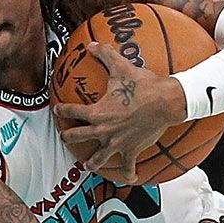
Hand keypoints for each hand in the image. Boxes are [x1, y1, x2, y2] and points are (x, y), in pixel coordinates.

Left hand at [53, 41, 185, 182]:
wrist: (165, 102)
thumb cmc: (143, 85)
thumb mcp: (121, 67)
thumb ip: (105, 55)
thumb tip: (92, 44)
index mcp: (96, 112)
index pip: (71, 111)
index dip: (62, 110)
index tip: (57, 109)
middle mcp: (103, 130)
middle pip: (77, 136)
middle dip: (67, 136)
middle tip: (64, 135)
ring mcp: (116, 143)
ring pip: (98, 158)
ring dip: (92, 162)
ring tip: (88, 165)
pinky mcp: (132, 151)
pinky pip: (128, 167)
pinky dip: (129, 174)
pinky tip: (130, 178)